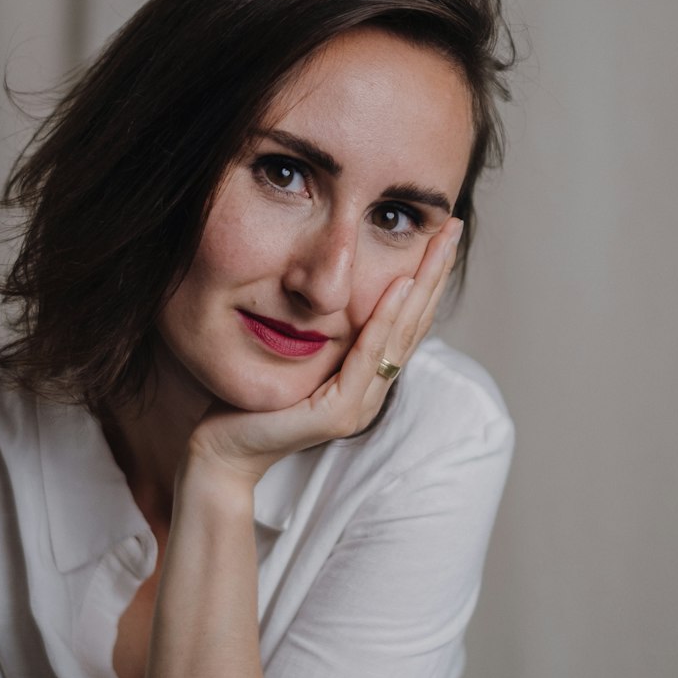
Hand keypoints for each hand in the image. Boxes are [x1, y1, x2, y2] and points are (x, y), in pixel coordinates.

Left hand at [187, 215, 462, 485]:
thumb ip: (321, 329)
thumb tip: (331, 284)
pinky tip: (400, 286)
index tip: (441, 234)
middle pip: (415, 324)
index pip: (406, 322)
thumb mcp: (294, 352)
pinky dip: (386, 319)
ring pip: (400, 337)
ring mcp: (359, 406)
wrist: (224, 450)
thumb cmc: (249, 402)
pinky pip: (368, 357)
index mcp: (365, 379)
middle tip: (454, 227)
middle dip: (436, 273)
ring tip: (440, 246)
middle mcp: (371, 393)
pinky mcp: (338, 414)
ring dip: (423, 287)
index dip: (427, 279)